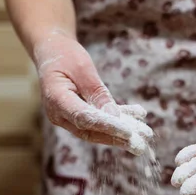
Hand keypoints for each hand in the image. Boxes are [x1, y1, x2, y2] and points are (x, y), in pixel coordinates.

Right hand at [34, 29, 152, 154]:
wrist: (51, 51)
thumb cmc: (65, 55)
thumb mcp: (84, 68)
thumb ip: (98, 93)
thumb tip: (114, 117)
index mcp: (56, 99)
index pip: (84, 118)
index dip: (107, 126)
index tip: (129, 133)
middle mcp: (58, 114)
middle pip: (90, 131)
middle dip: (117, 137)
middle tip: (141, 143)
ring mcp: (66, 118)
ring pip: (96, 130)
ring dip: (120, 133)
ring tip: (144, 132)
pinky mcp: (76, 116)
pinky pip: (97, 122)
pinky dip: (116, 121)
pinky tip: (137, 116)